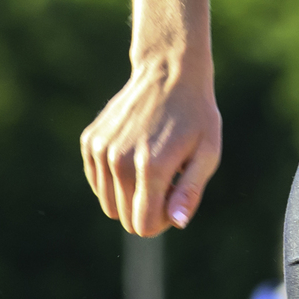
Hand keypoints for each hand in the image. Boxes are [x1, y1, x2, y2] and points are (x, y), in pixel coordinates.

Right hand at [79, 54, 221, 234]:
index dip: (163, 221)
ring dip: (131, 194)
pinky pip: (98, 182)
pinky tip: (136, 153)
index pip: (144, 225)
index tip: (176, 196)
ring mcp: (101, 151)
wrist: (170, 72)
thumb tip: (177, 223)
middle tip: (169, 179)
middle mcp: (120, 161)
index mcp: (151, 168)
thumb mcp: (208, 153)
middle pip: (124, 218)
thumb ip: (190, 191)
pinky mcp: (90, 142)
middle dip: (148, 209)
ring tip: (153, 166)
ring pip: (108, 203)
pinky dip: (115, 178)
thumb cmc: (196, 116)